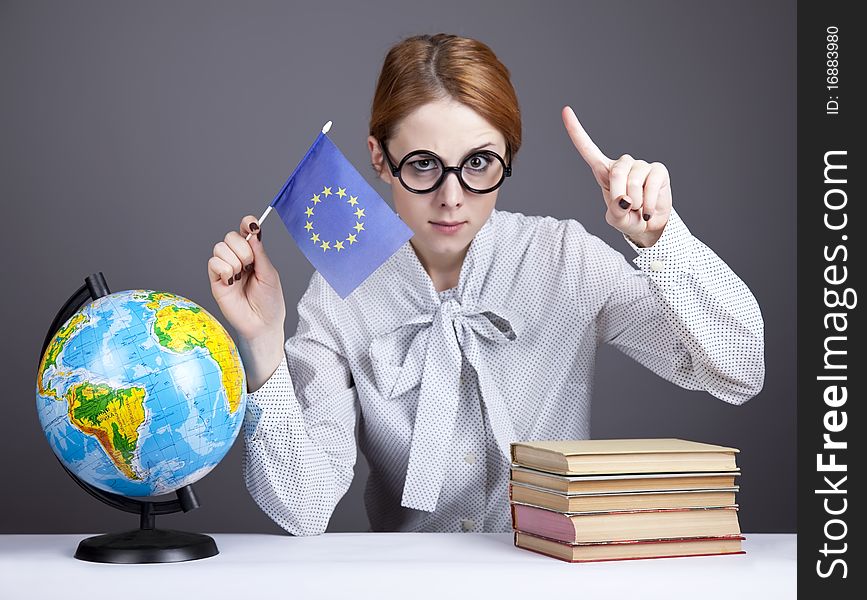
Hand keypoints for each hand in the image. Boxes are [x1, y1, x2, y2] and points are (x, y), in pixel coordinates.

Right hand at [208, 216, 285, 389]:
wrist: (262, 324)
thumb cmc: (270, 301)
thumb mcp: (270, 274)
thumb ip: (260, 253)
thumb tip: (253, 233)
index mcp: (253, 254)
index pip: (245, 231)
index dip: (247, 224)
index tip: (252, 226)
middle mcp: (238, 259)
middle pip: (230, 236)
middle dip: (243, 248)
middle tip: (250, 265)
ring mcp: (226, 268)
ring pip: (220, 247)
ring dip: (234, 260)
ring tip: (241, 276)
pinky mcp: (216, 280)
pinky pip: (213, 262)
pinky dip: (224, 269)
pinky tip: (232, 281)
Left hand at [561, 105, 672, 246]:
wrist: (650, 226)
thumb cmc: (628, 219)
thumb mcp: (615, 219)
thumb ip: (614, 211)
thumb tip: (625, 200)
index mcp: (604, 172)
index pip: (588, 149)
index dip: (576, 131)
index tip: (565, 110)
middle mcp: (623, 164)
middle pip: (616, 172)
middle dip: (619, 195)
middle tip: (626, 209)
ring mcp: (641, 166)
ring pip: (634, 181)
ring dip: (636, 202)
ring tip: (638, 208)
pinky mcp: (658, 170)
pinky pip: (651, 186)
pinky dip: (648, 204)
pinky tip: (647, 211)